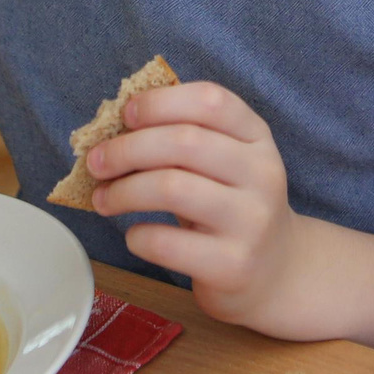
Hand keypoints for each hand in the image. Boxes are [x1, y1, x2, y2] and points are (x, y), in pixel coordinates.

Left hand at [86, 80, 304, 330]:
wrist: (277, 272)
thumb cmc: (232, 208)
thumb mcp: (226, 164)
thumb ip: (186, 139)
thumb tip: (114, 130)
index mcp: (257, 138)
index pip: (210, 100)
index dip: (160, 102)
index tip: (125, 115)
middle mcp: (262, 174)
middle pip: (183, 142)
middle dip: (127, 149)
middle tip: (96, 162)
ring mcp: (250, 221)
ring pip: (172, 187)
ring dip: (124, 191)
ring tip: (103, 199)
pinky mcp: (232, 265)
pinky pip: (167, 242)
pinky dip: (137, 236)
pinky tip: (135, 236)